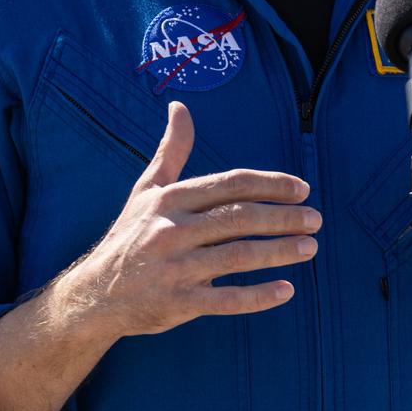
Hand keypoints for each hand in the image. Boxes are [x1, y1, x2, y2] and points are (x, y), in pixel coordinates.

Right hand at [79, 100, 319, 337]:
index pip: (230, 184)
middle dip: (283, 217)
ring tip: (310, 248)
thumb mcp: (147, 189)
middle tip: (316, 219)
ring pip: (238, 256)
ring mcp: (175, 269)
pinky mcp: (177, 304)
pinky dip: (258, 297)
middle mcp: (172, 230)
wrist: (95, 294)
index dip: (270, 184)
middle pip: (239, 218)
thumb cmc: (130, 235)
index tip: (301, 188)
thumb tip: (179, 106)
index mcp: (170, 199)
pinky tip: (286, 290)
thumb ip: (171, 149)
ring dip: (279, 251)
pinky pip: (226, 301)